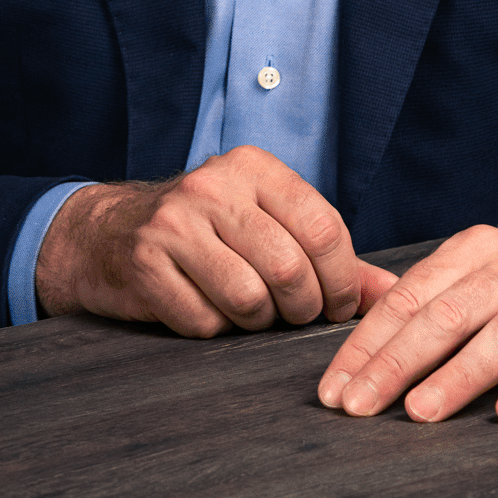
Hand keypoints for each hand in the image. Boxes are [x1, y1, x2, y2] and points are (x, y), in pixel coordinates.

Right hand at [35, 145, 390, 336]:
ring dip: (257, 323)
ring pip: (249, 299)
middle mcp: (214, 185)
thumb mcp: (266, 224)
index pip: (324, 228)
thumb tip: (392, 295)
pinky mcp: (143, 261)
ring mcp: (174, 221)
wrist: (104, 233)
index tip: (338, 307)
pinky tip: (205, 311)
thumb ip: (331, 256)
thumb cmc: (204, 233)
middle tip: (294, 318)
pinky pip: (203, 321)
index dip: (342, 281)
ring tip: (249, 313)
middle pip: (290, 269)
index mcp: (255, 167)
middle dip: (303, 310)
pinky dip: (213, 330)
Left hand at [315, 210, 497, 424]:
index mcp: (480, 250)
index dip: (368, 345)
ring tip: (421, 411)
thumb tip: (360, 343)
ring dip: (459, 375)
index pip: (410, 298)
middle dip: (396, 364)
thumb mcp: (490, 270)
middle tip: (360, 406)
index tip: (336, 388)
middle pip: (448, 315)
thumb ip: (434, 297)